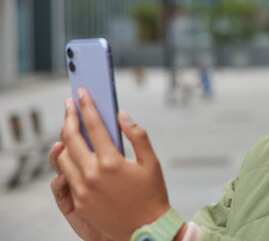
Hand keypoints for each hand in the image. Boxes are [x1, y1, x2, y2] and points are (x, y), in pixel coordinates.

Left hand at [56, 89, 170, 240]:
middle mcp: (92, 175)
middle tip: (69, 104)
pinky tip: (72, 153)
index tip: (81, 93)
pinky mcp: (78, 202)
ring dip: (64, 139)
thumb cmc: (152, 194)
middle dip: (69, 117)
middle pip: (71, 138)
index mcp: (111, 162)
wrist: (146, 230)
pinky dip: (67, 161)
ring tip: (70, 127)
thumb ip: (137, 134)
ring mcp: (82, 190)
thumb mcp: (151, 162)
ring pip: (63, 156)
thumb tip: (122, 115)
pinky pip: (66, 176)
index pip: (93, 126)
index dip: (86, 106)